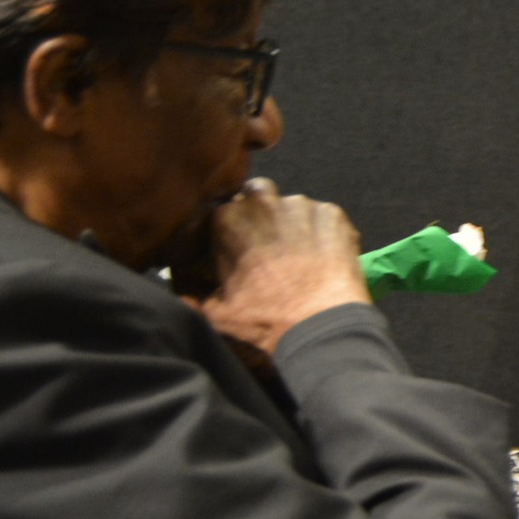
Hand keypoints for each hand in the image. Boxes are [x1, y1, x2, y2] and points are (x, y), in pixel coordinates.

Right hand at [195, 179, 371, 356]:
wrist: (319, 324)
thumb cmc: (264, 319)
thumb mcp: (215, 313)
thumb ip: (195, 296)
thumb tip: (185, 294)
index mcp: (226, 219)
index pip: (223, 210)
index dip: (232, 228)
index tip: (239, 245)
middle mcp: (263, 202)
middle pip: (257, 194)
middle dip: (260, 211)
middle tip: (268, 241)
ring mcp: (301, 205)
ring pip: (292, 205)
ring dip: (292, 222)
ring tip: (299, 254)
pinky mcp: (333, 214)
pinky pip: (324, 217)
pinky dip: (323, 232)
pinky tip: (323, 257)